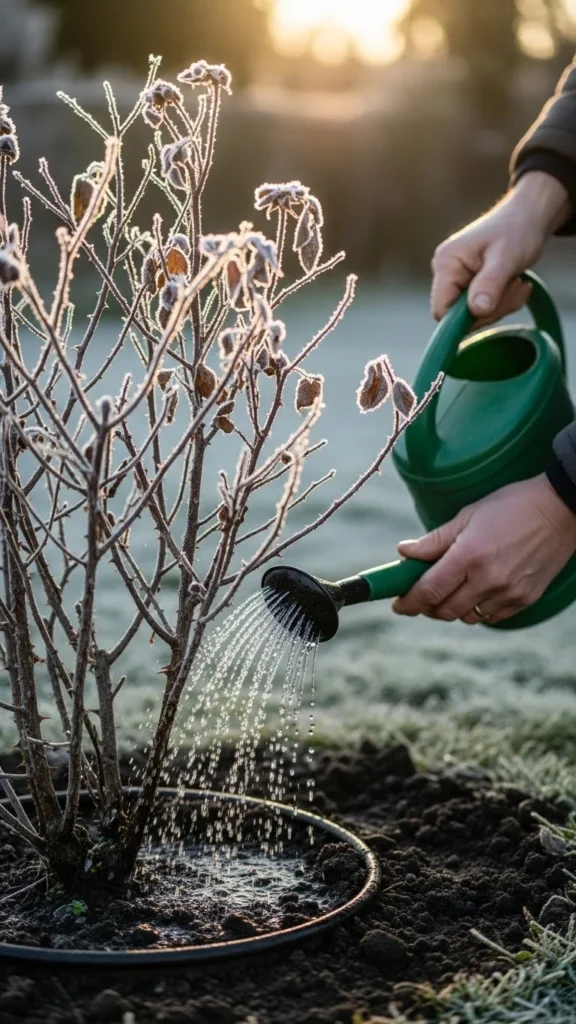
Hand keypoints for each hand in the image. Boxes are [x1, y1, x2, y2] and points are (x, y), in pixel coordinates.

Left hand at [392, 474, 575, 623]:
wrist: (560, 509)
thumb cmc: (510, 506)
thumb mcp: (468, 515)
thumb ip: (434, 540)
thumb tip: (403, 553)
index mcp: (469, 555)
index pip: (429, 591)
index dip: (409, 602)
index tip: (398, 604)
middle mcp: (488, 579)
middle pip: (445, 610)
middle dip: (426, 608)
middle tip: (420, 597)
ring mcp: (508, 592)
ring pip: (467, 617)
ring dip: (451, 609)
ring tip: (449, 591)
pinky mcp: (524, 599)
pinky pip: (491, 618)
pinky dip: (476, 611)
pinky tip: (474, 593)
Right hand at [431, 171, 570, 322]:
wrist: (528, 216)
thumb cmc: (517, 230)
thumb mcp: (506, 258)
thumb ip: (490, 284)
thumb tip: (477, 311)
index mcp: (446, 264)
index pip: (442, 310)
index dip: (465, 319)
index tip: (493, 308)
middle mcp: (445, 272)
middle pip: (459, 316)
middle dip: (491, 309)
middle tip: (516, 288)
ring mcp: (457, 279)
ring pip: (474, 314)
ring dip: (501, 305)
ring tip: (518, 282)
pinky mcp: (469, 284)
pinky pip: (482, 308)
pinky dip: (502, 302)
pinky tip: (515, 283)